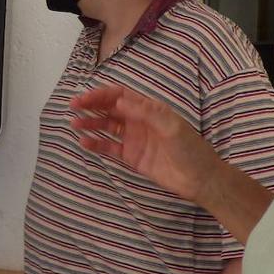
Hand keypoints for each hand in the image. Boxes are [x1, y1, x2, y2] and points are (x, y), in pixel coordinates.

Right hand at [70, 85, 217, 202]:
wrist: (199, 179)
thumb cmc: (190, 149)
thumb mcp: (172, 126)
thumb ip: (146, 112)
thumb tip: (119, 101)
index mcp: (149, 109)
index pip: (121, 95)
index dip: (102, 94)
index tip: (86, 98)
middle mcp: (139, 121)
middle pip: (110, 109)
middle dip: (92, 106)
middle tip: (74, 107)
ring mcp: (134, 139)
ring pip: (107, 127)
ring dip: (91, 123)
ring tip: (75, 124)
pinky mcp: (132, 157)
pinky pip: (110, 148)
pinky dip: (97, 144)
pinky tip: (84, 142)